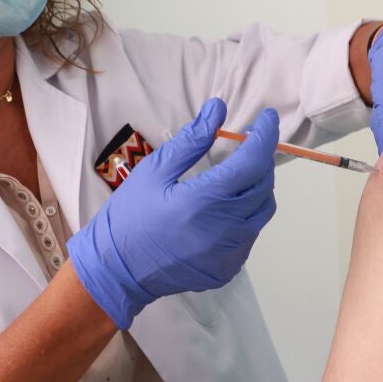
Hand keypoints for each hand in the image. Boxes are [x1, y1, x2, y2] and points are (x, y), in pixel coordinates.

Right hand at [67, 98, 278, 328]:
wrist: (115, 271)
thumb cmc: (129, 217)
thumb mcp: (154, 171)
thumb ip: (191, 140)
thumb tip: (218, 110)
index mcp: (205, 201)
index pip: (252, 162)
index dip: (265, 135)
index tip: (267, 117)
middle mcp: (225, 230)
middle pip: (263, 186)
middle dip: (261, 159)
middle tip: (248, 143)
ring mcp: (229, 254)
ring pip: (262, 212)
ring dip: (257, 188)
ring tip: (240, 173)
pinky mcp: (227, 269)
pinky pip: (249, 235)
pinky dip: (246, 215)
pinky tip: (226, 207)